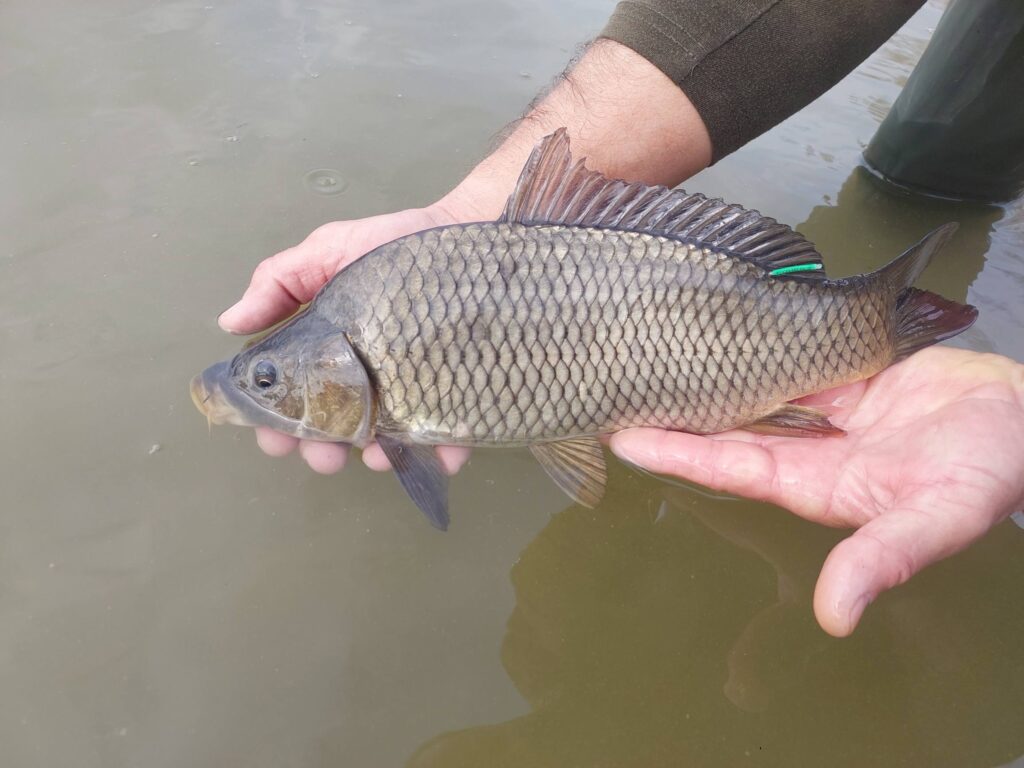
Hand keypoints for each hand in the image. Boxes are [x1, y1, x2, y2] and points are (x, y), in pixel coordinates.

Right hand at [218, 203, 472, 475]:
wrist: (463, 233)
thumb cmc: (392, 247)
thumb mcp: (328, 252)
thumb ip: (279, 283)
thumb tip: (231, 322)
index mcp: (328, 354)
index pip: (294, 398)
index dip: (277, 423)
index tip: (272, 437)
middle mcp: (366, 381)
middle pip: (336, 430)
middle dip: (322, 451)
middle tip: (324, 455)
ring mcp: (412, 393)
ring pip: (389, 441)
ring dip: (378, 457)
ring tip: (377, 453)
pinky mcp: (457, 395)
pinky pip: (451, 435)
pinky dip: (444, 454)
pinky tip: (439, 456)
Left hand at [609, 347, 1023, 636]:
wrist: (1023, 419)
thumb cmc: (987, 473)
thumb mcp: (936, 520)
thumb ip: (882, 560)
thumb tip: (834, 617)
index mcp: (812, 482)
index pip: (728, 466)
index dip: (676, 453)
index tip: (622, 438)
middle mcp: (804, 444)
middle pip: (722, 424)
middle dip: (669, 411)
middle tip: (612, 384)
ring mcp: (819, 404)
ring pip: (745, 385)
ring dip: (701, 373)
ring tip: (645, 351)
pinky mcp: (838, 366)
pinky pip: (781, 353)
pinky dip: (746, 343)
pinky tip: (711, 328)